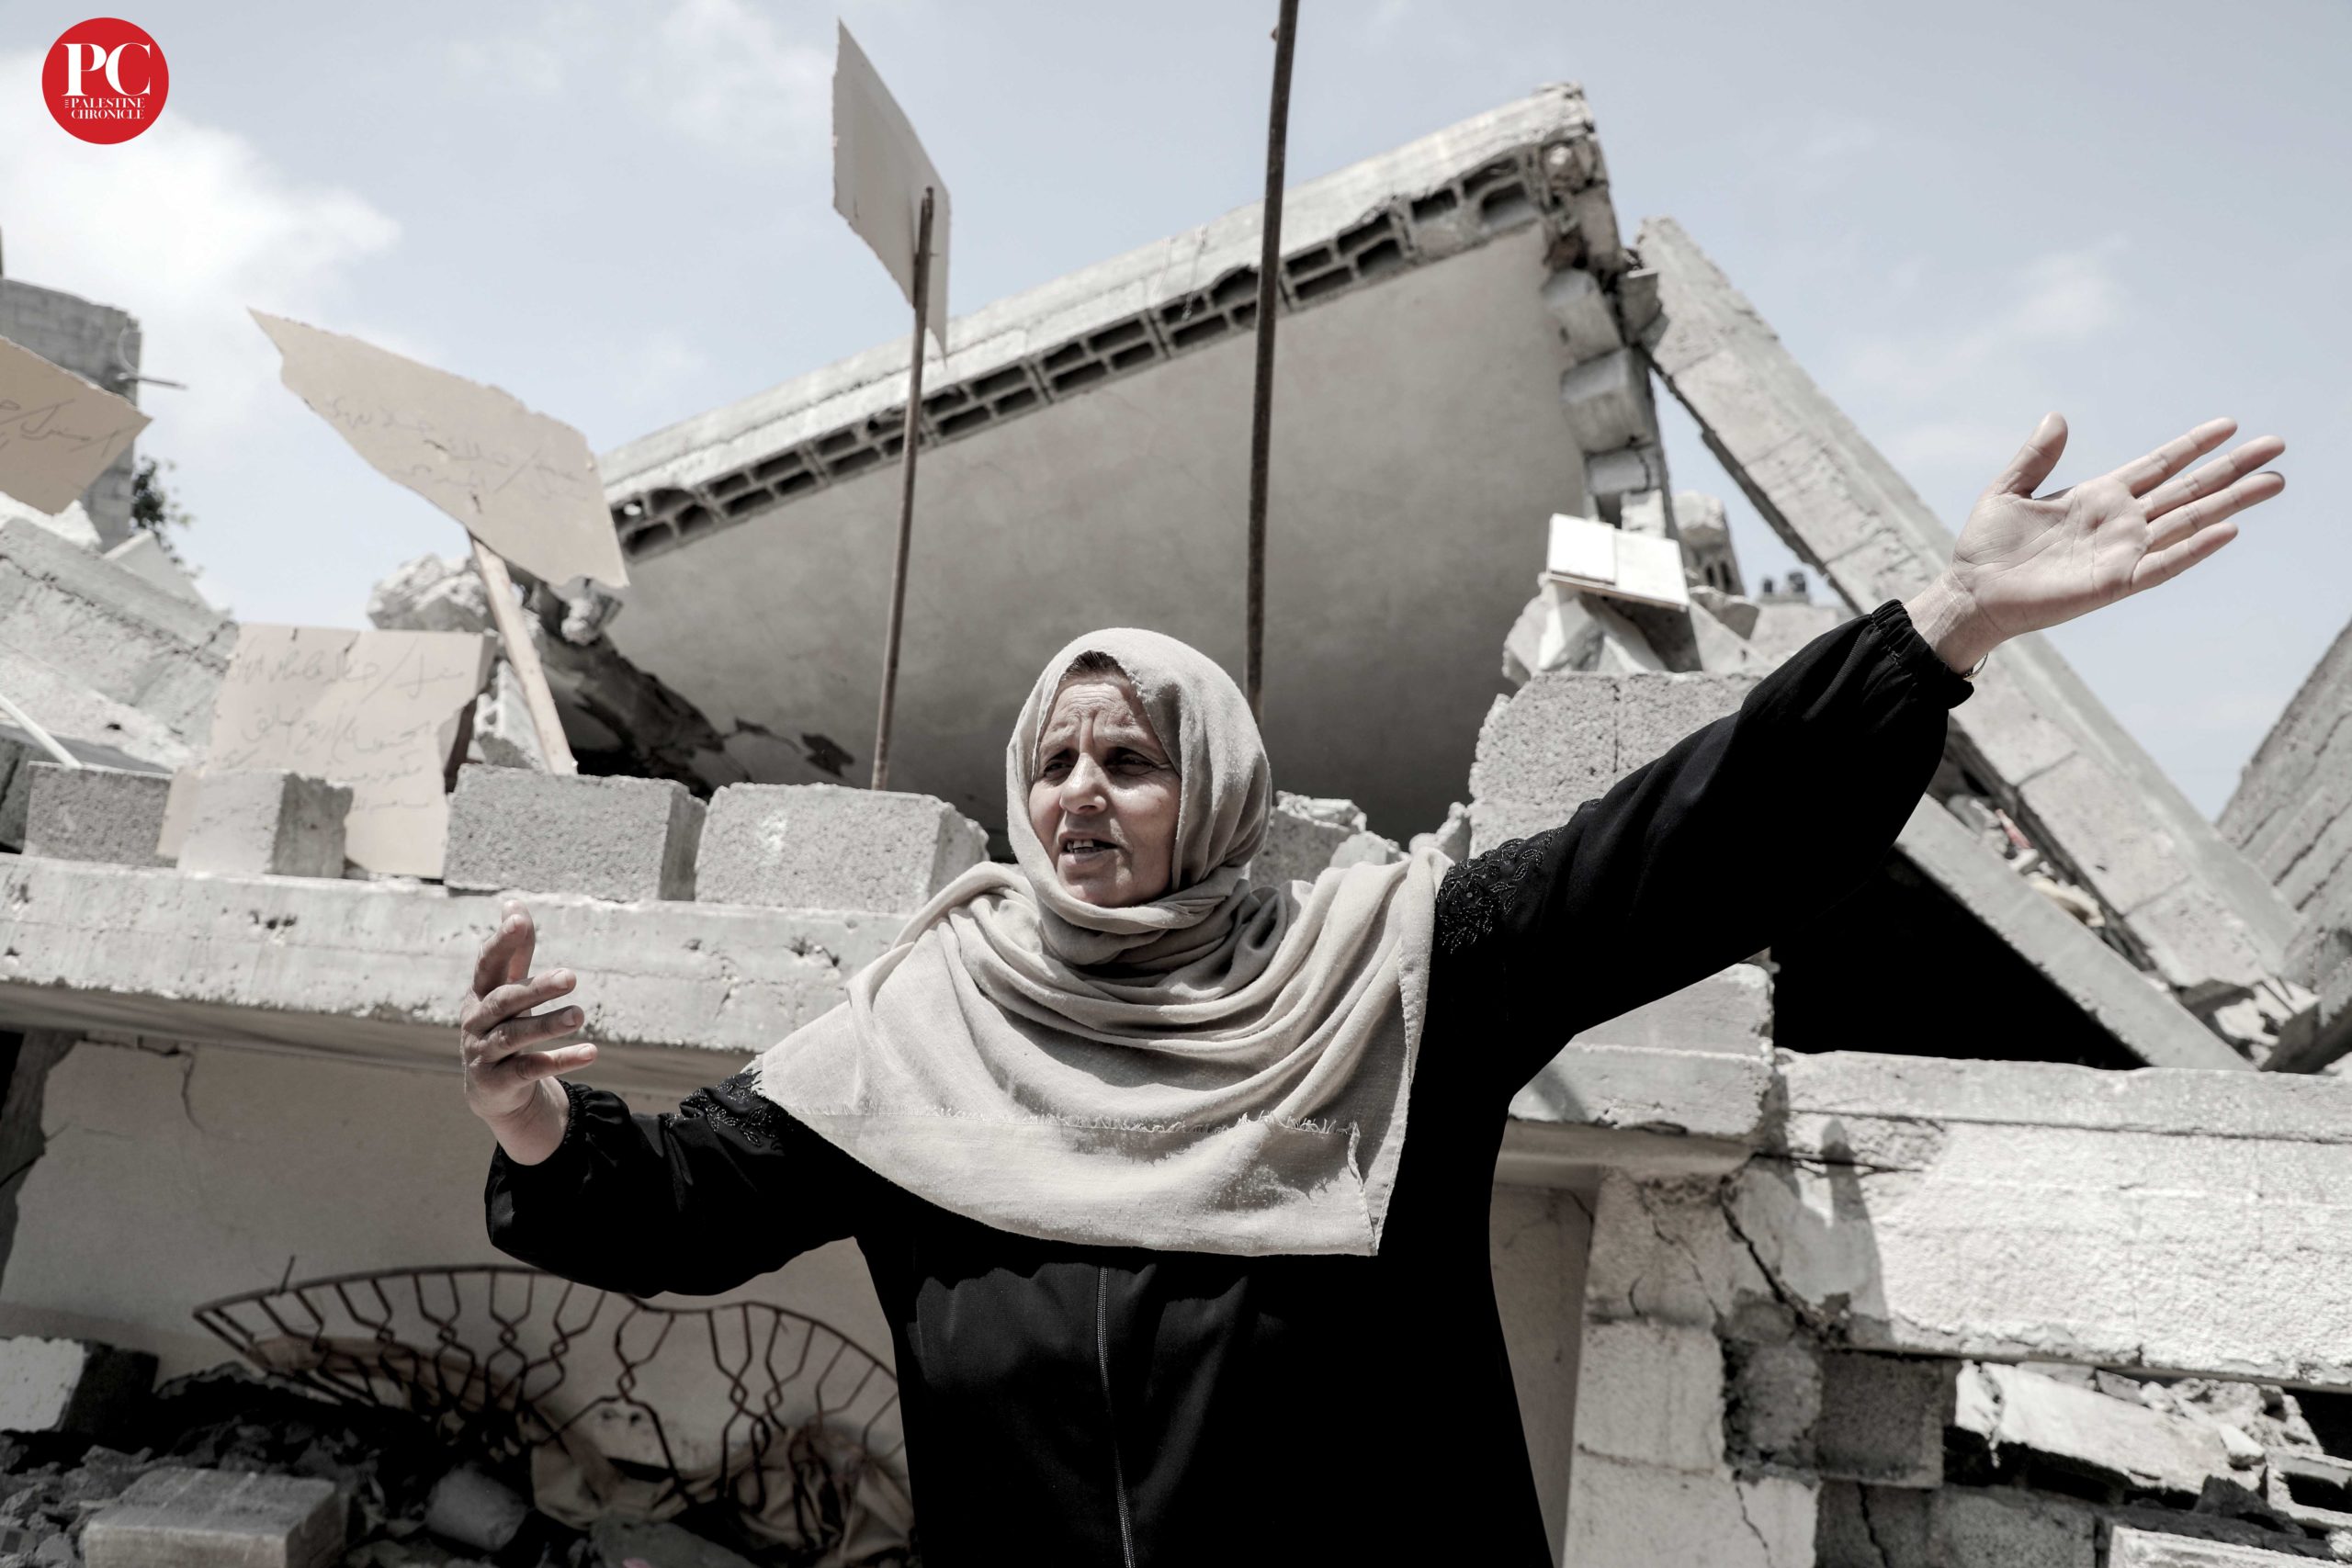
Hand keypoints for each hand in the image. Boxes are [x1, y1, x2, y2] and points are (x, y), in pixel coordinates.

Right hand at [459, 900, 596, 1159]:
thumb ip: (514, 952)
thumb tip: (513, 903)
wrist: (492, 1090)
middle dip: (536, 988)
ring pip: (515, 1036)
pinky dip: (560, 1061)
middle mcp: (476, 1021)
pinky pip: (530, 1069)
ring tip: (580, 1014)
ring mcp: (483, 1052)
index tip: (519, 919)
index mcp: (480, 993)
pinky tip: (590, 1052)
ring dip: (548, 1024)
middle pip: (505, 1001)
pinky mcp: (498, 1081)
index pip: (488, 963)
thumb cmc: (503, 1026)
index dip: (502, 942)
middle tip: (571, 977)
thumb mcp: (507, 990)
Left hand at [1931, 414, 2284, 656]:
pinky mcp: (2114, 582)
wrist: (1972, 593)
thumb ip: (2037, 457)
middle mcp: (2121, 522)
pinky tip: (2227, 529)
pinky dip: (2194, 549)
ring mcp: (2122, 552)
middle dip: (2231, 469)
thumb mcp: (2008, 490)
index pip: (2159, 465)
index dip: (2193, 446)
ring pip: (2189, 522)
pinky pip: (2163, 564)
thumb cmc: (1988, 546)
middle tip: (2276, 446)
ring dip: (2230, 502)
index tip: (2229, 425)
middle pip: (2188, 490)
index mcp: (2100, 496)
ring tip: (2272, 481)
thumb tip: (2057, 416)